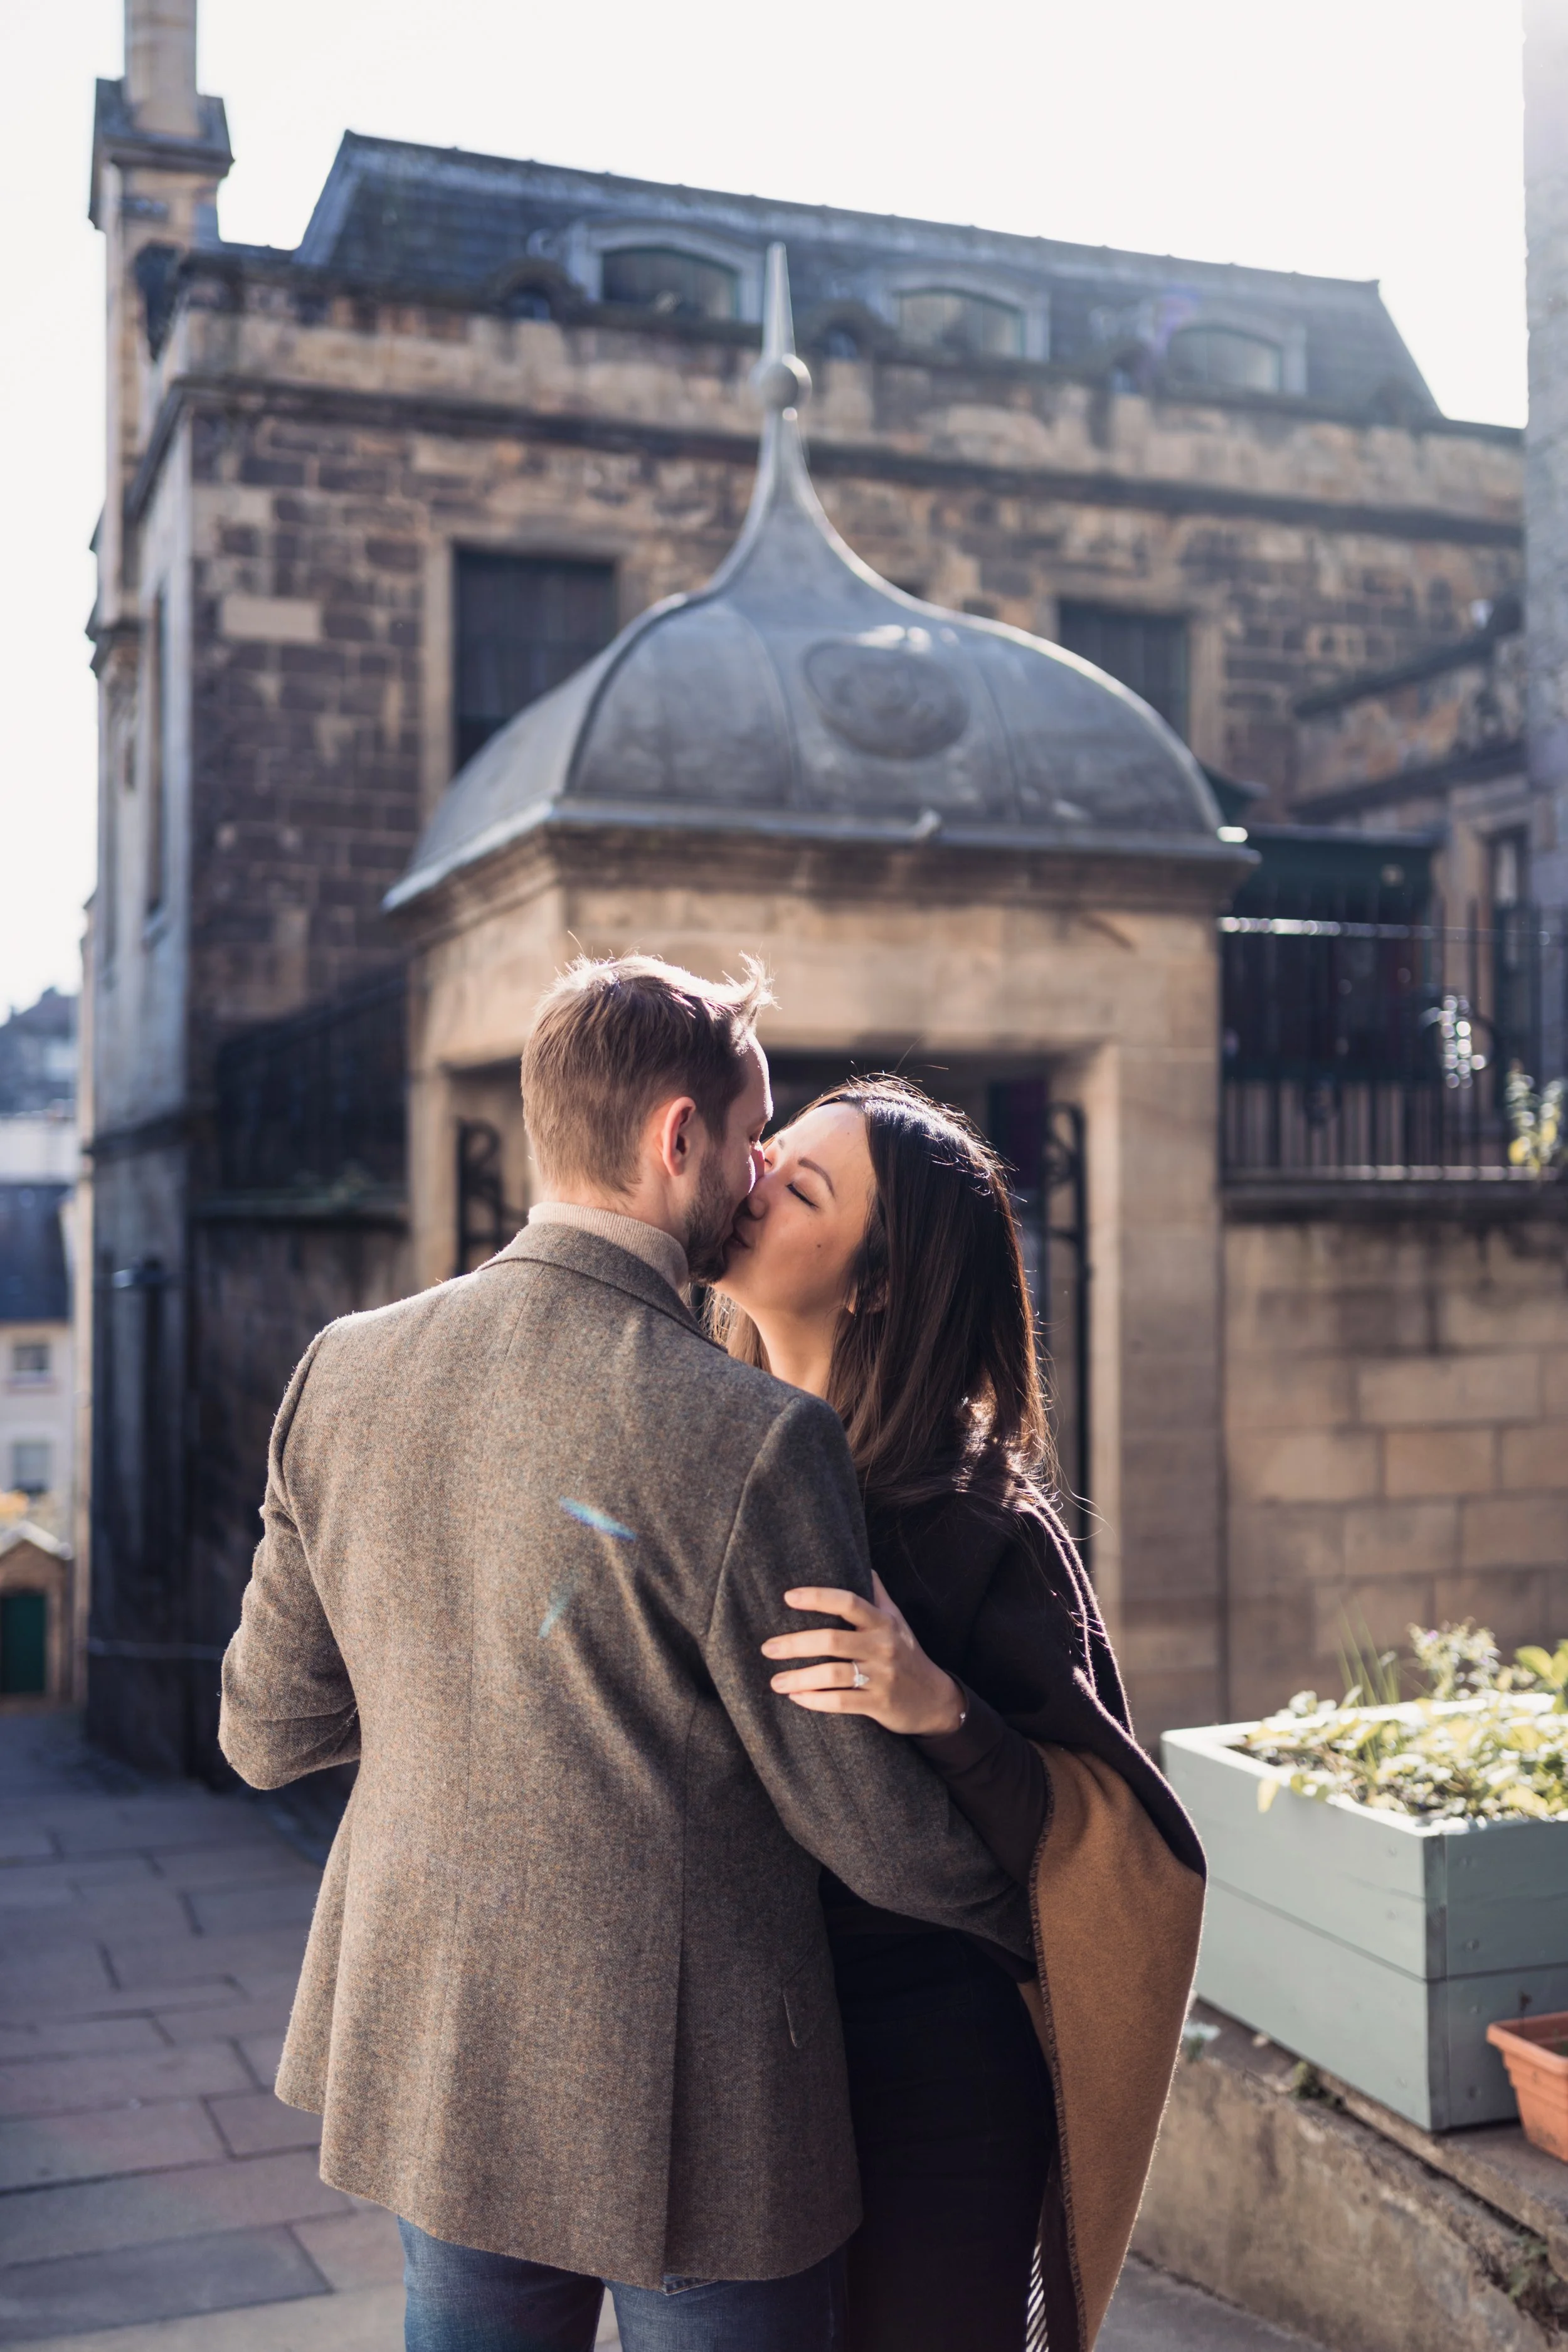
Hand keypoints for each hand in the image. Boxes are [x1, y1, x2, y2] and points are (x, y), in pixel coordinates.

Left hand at [761, 1572, 965, 1735]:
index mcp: (883, 1622)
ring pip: (832, 1675)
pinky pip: (841, 1702)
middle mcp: (883, 1646)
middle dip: (795, 1644)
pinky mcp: (879, 1704)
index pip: (849, 1602)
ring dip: (799, 1678)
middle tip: (767, 1648)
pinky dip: (815, 1700)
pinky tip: (797, 1697)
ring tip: (775, 1681)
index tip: (788, 1597)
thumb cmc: (907, 1654)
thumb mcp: (897, 1622)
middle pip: (832, 1640)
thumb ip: (878, 1596)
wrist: (935, 1700)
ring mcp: (882, 1676)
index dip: (818, 1597)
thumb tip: (863, 1565)